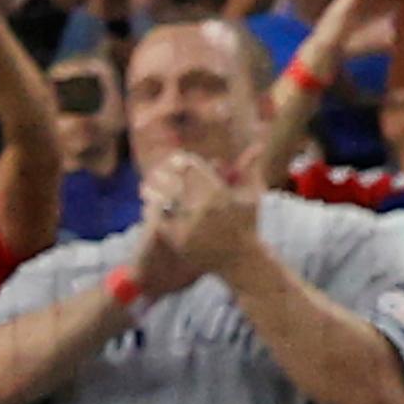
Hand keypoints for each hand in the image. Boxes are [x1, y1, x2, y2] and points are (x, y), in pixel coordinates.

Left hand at [144, 148, 258, 281]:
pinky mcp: (178, 240)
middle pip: (174, 183)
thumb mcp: (252, 196)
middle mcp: (202, 208)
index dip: (181, 162)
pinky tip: (147, 206)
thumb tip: (258, 145)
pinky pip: (159, 221)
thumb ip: (251, 169)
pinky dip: (152, 212)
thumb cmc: (248, 224)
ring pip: (163, 201)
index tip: (175, 159)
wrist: (239, 259)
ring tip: (145, 186)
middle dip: (163, 174)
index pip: (192, 169)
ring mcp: (188, 225)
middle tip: (156, 170)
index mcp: (218, 193)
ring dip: (153, 192)